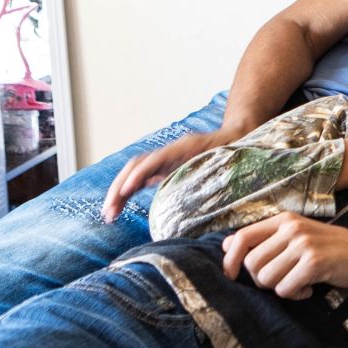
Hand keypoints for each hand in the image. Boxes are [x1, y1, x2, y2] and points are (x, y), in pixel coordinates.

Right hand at [104, 125, 247, 221]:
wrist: (238, 133)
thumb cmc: (236, 148)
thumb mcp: (229, 157)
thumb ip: (219, 169)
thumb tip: (216, 188)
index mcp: (184, 148)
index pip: (154, 160)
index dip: (140, 174)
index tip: (129, 189)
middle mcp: (170, 152)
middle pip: (136, 166)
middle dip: (119, 187)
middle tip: (109, 211)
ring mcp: (166, 160)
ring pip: (134, 172)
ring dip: (119, 192)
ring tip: (109, 214)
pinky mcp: (166, 168)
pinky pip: (141, 178)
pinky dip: (128, 192)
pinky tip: (120, 207)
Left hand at [221, 213, 347, 297]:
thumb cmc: (327, 249)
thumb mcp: (295, 236)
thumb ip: (264, 238)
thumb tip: (225, 245)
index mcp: (284, 219)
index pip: (241, 237)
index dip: (230, 260)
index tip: (231, 275)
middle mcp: (292, 228)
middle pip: (252, 264)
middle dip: (262, 280)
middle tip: (282, 279)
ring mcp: (303, 244)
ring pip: (266, 279)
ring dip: (280, 288)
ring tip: (298, 282)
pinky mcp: (314, 262)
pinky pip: (285, 289)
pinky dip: (295, 294)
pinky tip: (309, 287)